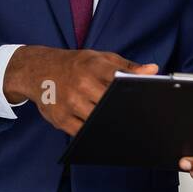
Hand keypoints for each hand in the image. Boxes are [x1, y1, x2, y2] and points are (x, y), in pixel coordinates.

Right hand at [2, 45, 156, 133]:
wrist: (38, 69)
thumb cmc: (76, 64)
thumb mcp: (101, 58)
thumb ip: (128, 66)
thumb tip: (154, 69)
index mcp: (94, 66)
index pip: (121, 80)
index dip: (135, 92)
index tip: (146, 101)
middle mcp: (81, 84)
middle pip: (110, 104)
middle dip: (123, 112)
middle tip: (137, 120)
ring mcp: (69, 102)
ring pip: (97, 121)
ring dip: (110, 125)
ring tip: (123, 129)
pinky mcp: (60, 118)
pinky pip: (82, 132)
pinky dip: (93, 134)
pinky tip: (103, 133)